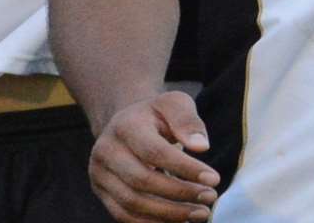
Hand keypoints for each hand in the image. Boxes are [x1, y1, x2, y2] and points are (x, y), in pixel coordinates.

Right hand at [88, 91, 219, 222]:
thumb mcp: (174, 104)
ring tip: (200, 213)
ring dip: (169, 214)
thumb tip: (201, 147)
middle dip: (180, 193)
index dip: (185, 168)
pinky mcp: (102, 193)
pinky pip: (124, 216)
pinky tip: (180, 221)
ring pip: (132, 204)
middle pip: (142, 180)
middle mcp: (106, 151)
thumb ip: (188, 121)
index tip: (214, 179)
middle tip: (210, 197)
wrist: (126, 123)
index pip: (155, 152)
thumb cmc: (156, 114)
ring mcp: (100, 174)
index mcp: (125, 126)